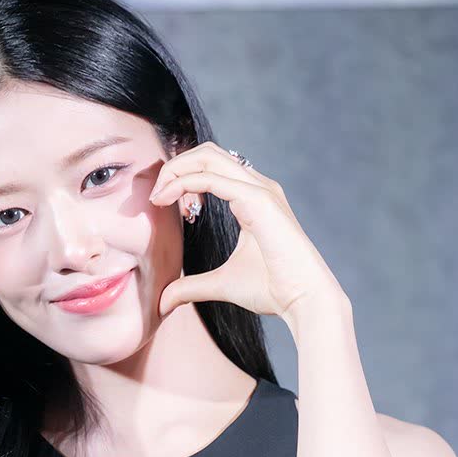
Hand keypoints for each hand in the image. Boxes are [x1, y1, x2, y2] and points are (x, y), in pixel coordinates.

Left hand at [149, 142, 349, 331]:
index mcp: (253, 198)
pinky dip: (184, 182)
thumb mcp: (221, 284)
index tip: (158, 201)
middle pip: (207, 153)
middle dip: (174, 166)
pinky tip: (167, 199)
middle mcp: (258, 187)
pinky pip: (212, 178)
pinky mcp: (258, 200)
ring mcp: (260, 190)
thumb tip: (162, 303)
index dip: (180, 176)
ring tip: (157, 195)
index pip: (211, 167)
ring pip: (208, 157)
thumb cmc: (273, 290)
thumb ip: (190, 287)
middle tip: (153, 195)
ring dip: (176, 170)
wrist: (304, 299)